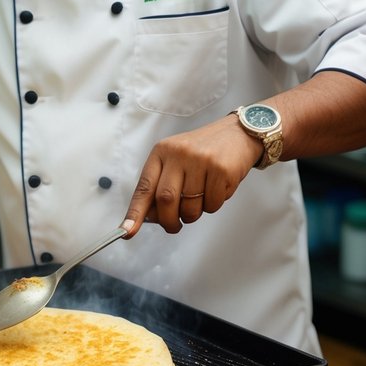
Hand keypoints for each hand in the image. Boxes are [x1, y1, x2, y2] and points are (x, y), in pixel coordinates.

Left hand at [122, 114, 262, 235]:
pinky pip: (212, 204)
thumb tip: (148, 217)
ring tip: (201, 199)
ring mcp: (201, 160)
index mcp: (162, 152)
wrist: (238, 134)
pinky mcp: (221, 169)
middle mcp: (178, 154)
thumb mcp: (177, 161)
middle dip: (168, 221)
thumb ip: (161, 186)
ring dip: (193, 214)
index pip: (144, 187)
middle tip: (174, 226)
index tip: (127, 232)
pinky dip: (213, 205)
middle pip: (166, 200)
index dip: (135, 212)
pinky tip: (218, 189)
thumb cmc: (203, 153)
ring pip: (190, 206)